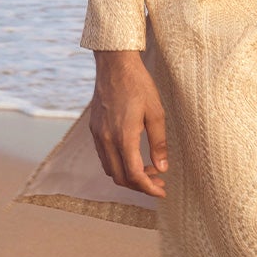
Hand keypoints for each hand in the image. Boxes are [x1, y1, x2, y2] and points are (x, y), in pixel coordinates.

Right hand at [89, 49, 168, 196]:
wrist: (115, 64)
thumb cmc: (139, 85)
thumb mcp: (157, 113)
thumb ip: (159, 143)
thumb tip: (162, 168)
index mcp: (123, 136)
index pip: (134, 175)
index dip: (149, 188)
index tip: (162, 192)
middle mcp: (106, 139)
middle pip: (120, 177)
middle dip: (140, 186)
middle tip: (159, 182)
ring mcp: (97, 135)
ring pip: (110, 169)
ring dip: (129, 176)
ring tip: (149, 170)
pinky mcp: (94, 129)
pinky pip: (104, 156)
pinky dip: (119, 164)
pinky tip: (134, 157)